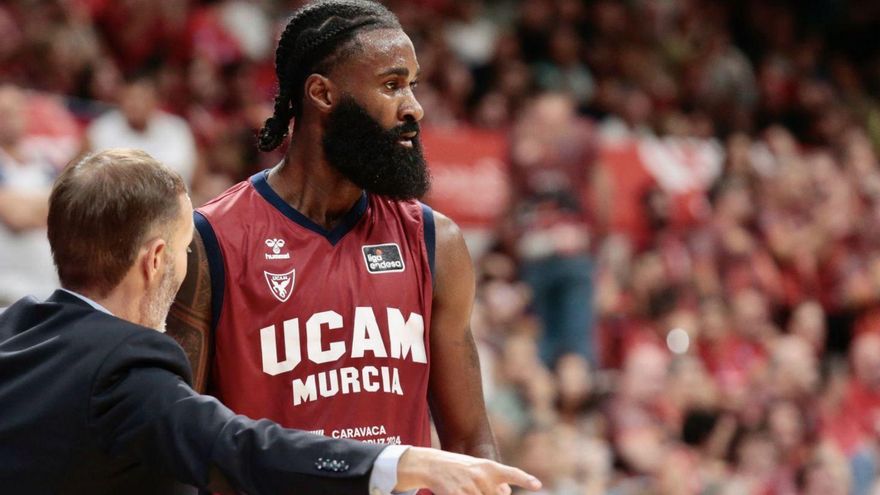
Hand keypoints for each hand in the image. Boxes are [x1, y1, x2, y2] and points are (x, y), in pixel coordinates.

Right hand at [394, 446, 541, 494]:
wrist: (433, 465)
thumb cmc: (459, 467)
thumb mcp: (478, 468)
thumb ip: (494, 479)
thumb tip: (507, 490)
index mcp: (490, 467)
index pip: (512, 473)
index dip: (525, 480)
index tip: (537, 485)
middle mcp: (482, 476)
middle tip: (475, 487)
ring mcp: (470, 487)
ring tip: (466, 489)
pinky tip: (459, 492)